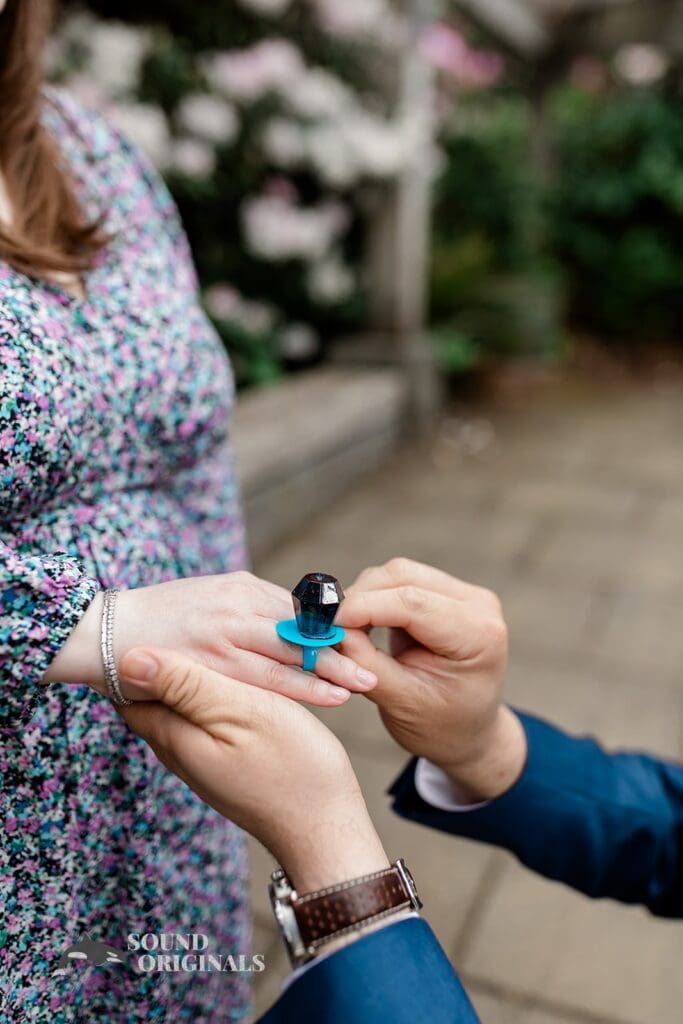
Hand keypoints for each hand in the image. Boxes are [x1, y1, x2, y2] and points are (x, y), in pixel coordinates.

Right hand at [43, 572, 376, 707]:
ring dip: (332, 668)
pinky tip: (333, 695)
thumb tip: (289, 619)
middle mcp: (238, 607)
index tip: (362, 637)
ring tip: (367, 681)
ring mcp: (227, 635)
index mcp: (240, 588)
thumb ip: (249, 609)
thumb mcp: (211, 597)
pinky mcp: (214, 665)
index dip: (331, 625)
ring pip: (292, 653)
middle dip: (342, 645)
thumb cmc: (161, 618)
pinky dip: (305, 686)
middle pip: (302, 627)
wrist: (105, 633)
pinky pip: (269, 679)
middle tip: (376, 659)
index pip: (297, 608)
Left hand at [117, 646, 388, 892]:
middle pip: (154, 692)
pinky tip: (248, 680)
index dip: (143, 647)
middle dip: (170, 658)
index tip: (169, 620)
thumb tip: (128, 656)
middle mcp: (177, 749)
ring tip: (227, 646)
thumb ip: (187, 683)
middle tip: (198, 623)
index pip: (128, 684)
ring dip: (201, 674)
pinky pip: (208, 717)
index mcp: (172, 733)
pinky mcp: (225, 762)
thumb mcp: (242, 711)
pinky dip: (221, 692)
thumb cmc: (294, 768)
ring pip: (184, 703)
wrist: (326, 829)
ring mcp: (201, 758)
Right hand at [338, 558, 525, 801]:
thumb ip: (367, 664)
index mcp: (478, 634)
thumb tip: (332, 631)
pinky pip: (402, 582)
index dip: (362, 607)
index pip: (412, 602)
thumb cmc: (442, 726)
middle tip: (327, 627)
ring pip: (398, 574)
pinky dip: (375, 598)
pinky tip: (361, 624)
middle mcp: (478, 605)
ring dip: (365, 597)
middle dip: (359, 598)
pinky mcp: (447, 594)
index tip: (325, 624)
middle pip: (404, 577)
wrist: (469, 733)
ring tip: (344, 630)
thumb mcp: (402, 703)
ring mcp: (465, 595)